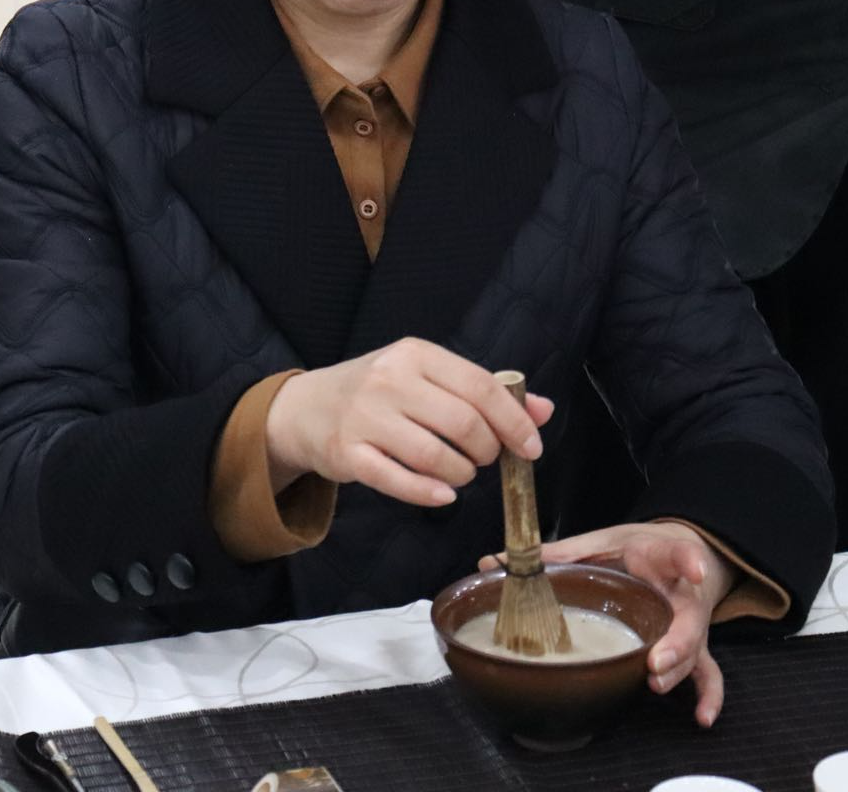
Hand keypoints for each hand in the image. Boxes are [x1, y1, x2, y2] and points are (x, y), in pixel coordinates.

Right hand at [265, 338, 553, 507]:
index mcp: (415, 354)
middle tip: (484, 459)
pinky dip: (430, 493)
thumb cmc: (378, 392)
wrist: (305, 408)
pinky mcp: (347, 454)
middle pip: (462, 422)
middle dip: (486, 450)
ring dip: (461, 474)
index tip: (531, 447)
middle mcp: (388, 380)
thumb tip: (543, 410)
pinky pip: (399, 481)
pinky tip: (444, 494)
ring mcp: (365, 417)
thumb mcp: (427, 378)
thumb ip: (484, 392)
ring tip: (461, 474)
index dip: (514, 421)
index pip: (480, 386)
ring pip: (434, 455)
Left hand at [481, 521, 734, 726]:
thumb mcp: (599, 542)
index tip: (693, 569)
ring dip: (678, 668)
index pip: (676, 554)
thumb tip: (492, 562)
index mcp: (658, 558)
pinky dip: (709, 696)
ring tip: (655, 681)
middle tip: (653, 660)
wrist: (675, 552)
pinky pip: (708, 673)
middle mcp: (681, 595)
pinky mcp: (693, 646)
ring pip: (695, 650)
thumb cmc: (635, 549)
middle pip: (689, 620)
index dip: (686, 561)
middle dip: (675, 642)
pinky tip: (701, 717)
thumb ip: (555, 554)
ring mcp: (690, 625)